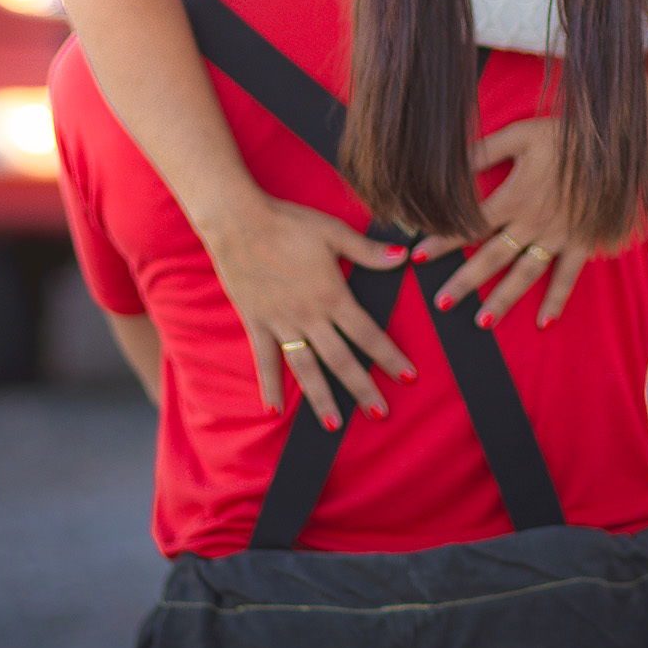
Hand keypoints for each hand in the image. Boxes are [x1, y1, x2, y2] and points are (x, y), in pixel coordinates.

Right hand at [199, 194, 414, 427]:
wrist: (240, 222)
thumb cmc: (289, 223)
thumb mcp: (333, 232)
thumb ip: (368, 251)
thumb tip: (404, 257)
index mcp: (332, 296)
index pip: (368, 333)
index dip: (389, 356)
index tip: (407, 377)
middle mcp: (309, 317)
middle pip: (341, 359)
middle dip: (362, 388)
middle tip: (380, 413)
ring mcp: (281, 323)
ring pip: (306, 368)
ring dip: (321, 398)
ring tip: (333, 425)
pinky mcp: (256, 323)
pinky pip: (265, 360)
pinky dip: (269, 385)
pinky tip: (273, 409)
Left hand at [412, 118, 588, 328]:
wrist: (614, 145)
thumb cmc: (563, 137)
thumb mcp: (519, 135)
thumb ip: (484, 152)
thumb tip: (450, 167)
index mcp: (513, 197)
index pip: (469, 225)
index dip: (442, 240)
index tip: (417, 255)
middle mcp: (532, 223)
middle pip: (491, 258)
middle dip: (464, 281)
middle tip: (441, 302)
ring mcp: (557, 237)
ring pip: (524, 275)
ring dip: (503, 300)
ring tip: (481, 322)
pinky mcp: (581, 243)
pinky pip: (567, 276)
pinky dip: (557, 300)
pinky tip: (545, 322)